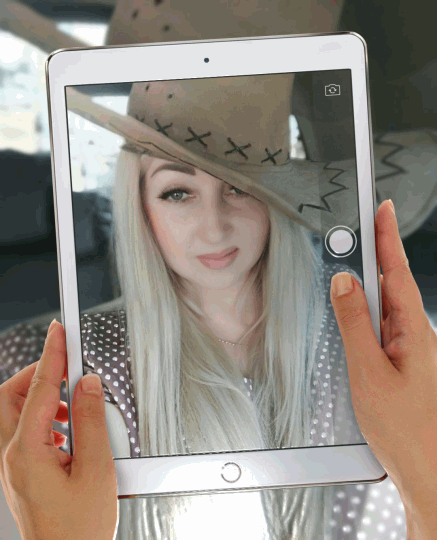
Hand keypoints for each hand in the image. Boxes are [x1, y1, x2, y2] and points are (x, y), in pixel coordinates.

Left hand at [0, 321, 117, 539]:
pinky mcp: (23, 474)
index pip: (41, 388)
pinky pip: (25, 432)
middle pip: (11, 397)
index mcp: (27, 452)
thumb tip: (87, 385)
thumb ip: (90, 421)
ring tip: (73, 402)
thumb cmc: (79, 529)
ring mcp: (14, 467)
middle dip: (37, 375)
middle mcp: (12, 457)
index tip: (59, 331)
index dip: (52, 354)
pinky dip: (46, 419)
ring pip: (17, 414)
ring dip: (43, 398)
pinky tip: (68, 430)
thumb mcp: (95, 470)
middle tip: (64, 366)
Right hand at [330, 199, 436, 533]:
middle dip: (378, 252)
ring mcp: (410, 349)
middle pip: (392, 283)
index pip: (396, 271)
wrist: (426, 470)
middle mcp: (415, 335)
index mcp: (413, 331)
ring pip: (386, 305)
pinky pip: (384, 326)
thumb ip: (355, 324)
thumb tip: (345, 284)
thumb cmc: (404, 429)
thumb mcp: (369, 372)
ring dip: (370, 283)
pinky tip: (359, 315)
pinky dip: (369, 311)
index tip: (383, 208)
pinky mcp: (403, 362)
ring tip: (355, 268)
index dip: (388, 237)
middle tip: (365, 227)